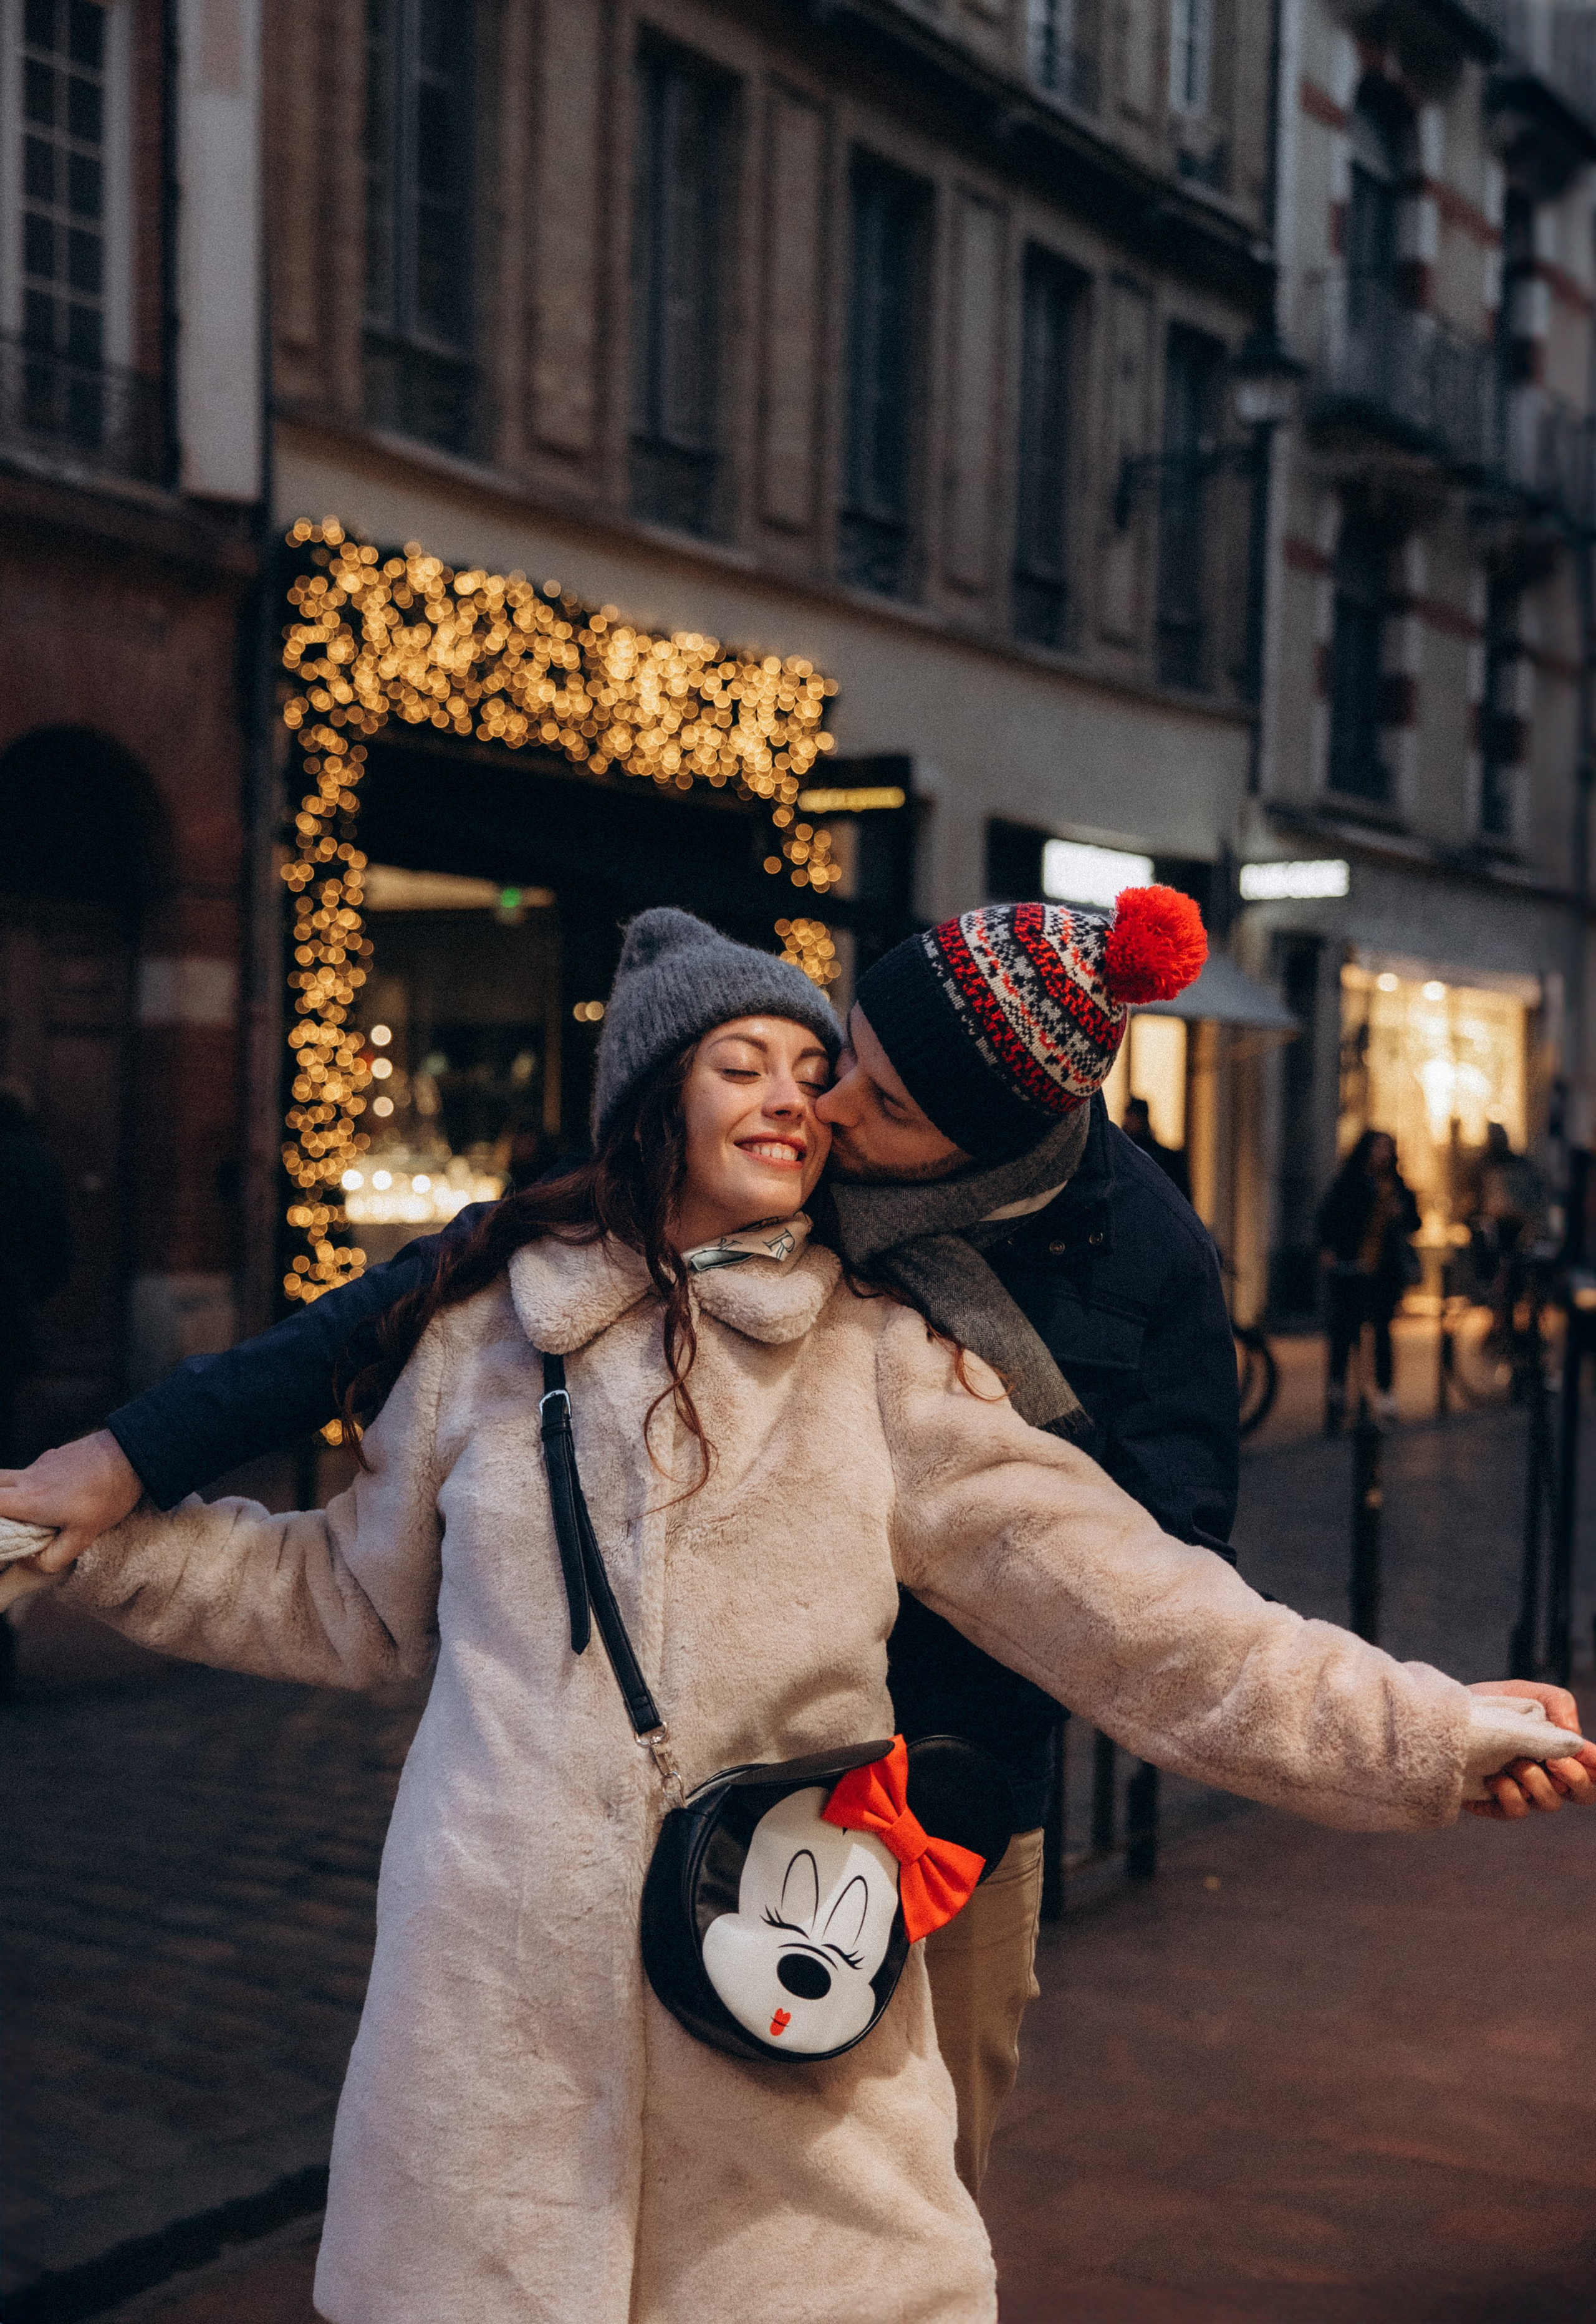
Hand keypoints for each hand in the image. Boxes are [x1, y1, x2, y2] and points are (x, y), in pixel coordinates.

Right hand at [0, 1430, 143, 1571]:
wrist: (131, 1454)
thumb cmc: (108, 1495)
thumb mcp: (84, 1536)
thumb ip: (53, 1557)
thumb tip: (28, 1561)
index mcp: (30, 1500)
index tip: (3, 1534)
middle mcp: (28, 1478)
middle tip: (8, 1524)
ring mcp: (40, 1463)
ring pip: (9, 1477)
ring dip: (9, 1494)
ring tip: (30, 1514)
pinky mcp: (53, 1456)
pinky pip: (30, 1471)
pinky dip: (30, 1485)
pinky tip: (55, 1496)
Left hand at [1464, 1680, 1595, 1819]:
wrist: (1451, 1712)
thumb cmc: (1494, 1704)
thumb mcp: (1527, 1692)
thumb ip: (1559, 1704)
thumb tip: (1574, 1734)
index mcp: (1561, 1752)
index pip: (1594, 1772)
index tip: (1588, 1753)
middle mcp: (1548, 1776)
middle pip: (1582, 1794)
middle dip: (1574, 1777)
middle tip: (1554, 1759)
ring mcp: (1524, 1791)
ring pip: (1550, 1803)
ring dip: (1536, 1781)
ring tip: (1515, 1761)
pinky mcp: (1497, 1803)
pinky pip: (1515, 1811)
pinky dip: (1509, 1795)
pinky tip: (1494, 1777)